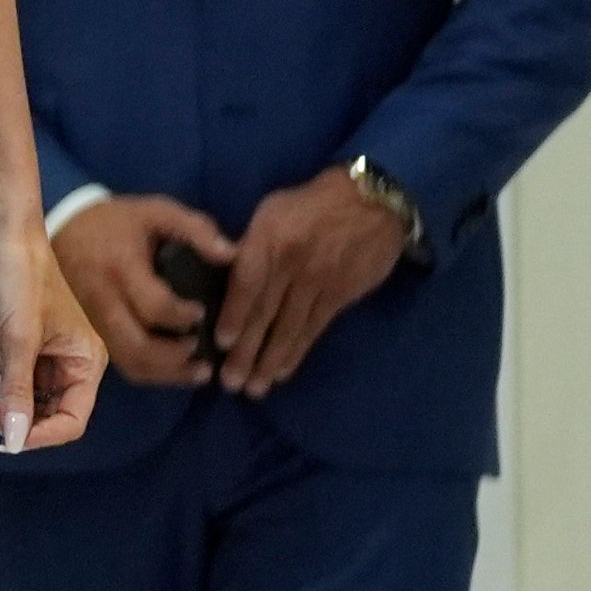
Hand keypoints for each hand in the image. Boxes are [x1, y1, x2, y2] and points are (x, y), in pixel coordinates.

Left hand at [0, 211, 102, 455]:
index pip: (71, 421)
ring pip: (21, 402)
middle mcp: (69, 365)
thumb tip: (12, 441)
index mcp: (86, 363)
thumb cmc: (19, 276)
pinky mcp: (16, 349)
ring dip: (1, 393)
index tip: (6, 439)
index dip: (40, 435)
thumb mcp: (17, 338)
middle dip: (16, 416)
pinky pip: (5, 383)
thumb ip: (16, 392)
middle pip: (45, 417)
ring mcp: (41, 358)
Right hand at [51, 195, 235, 388]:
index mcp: (121, 268)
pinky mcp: (95, 330)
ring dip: (166, 374)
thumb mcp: (156, 212)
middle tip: (204, 354)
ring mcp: (96, 320)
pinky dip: (151, 372)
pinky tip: (174, 369)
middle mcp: (104, 300)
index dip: (183, 318)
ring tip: (198, 371)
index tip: (202, 314)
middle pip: (137, 347)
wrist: (67, 228)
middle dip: (176, 359)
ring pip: (128, 362)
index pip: (153, 306)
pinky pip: (121, 361)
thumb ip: (195, 230)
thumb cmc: (119, 221)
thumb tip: (231, 256)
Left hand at [213, 166, 409, 396]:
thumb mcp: (271, 211)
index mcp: (270, 239)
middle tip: (230, 383)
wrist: (370, 201)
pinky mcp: (341, 295)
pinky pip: (315, 329)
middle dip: (247, 351)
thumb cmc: (309, 205)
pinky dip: (298, 352)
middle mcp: (294, 264)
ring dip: (270, 360)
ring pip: (291, 327)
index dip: (234, 315)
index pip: (248, 283)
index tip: (220, 344)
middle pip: (267, 313)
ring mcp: (320, 282)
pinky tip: (282, 371)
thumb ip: (249, 246)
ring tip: (253, 388)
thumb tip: (224, 278)